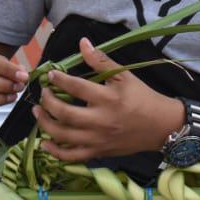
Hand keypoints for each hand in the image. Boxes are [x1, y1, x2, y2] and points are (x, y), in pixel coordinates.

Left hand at [34, 38, 182, 162]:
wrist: (161, 126)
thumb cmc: (142, 98)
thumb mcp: (125, 75)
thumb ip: (101, 60)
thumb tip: (82, 43)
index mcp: (108, 99)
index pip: (76, 87)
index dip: (59, 80)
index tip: (50, 75)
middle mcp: (101, 121)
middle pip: (65, 114)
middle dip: (48, 102)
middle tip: (43, 93)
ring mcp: (98, 140)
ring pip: (64, 136)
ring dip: (45, 124)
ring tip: (38, 112)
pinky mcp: (98, 152)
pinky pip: (72, 156)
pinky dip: (55, 151)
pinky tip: (44, 142)